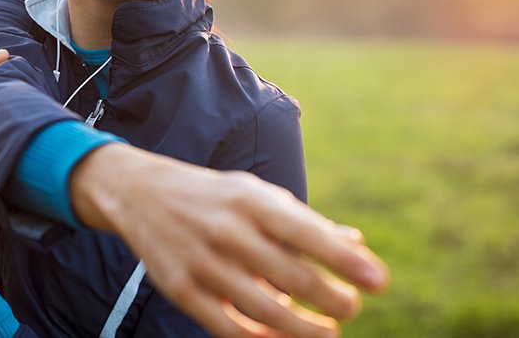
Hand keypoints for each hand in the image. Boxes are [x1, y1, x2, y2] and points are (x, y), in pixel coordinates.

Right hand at [71, 144, 388, 337]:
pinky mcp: (181, 290)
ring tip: (328, 332)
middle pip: (294, 279)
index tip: (379, 281)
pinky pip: (229, 328)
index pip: (309, 234)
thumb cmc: (214, 198)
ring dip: (306, 330)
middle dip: (334, 300)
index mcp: (252, 201)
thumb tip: (356, 247)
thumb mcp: (257, 196)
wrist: (139, 193)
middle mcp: (228, 231)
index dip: (347, 261)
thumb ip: (305, 223)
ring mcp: (202, 263)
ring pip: (266, 312)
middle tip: (350, 307)